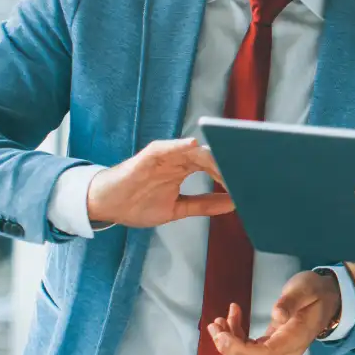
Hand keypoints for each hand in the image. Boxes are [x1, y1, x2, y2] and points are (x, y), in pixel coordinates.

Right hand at [86, 138, 232, 226]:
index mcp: (185, 170)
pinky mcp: (148, 156)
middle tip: (244, 173)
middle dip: (226, 164)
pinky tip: (193, 145)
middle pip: (208, 157)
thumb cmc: (138, 204)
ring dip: (210, 155)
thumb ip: (204, 205)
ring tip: (227, 160)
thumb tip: (232, 204)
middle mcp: (177, 160)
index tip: (248, 182)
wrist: (107, 206)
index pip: (214, 167)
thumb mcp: (177, 209)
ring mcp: (164, 157)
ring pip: (192, 150)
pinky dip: (179, 145)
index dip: (230, 174)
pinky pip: (166, 147)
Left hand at [208, 269, 341, 354]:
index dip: (238, 349)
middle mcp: (286, 352)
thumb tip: (277, 315)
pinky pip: (249, 350)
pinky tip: (232, 318)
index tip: (221, 335)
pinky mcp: (272, 347)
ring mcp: (279, 352)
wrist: (328, 298)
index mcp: (294, 340)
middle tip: (215, 325)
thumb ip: (291, 302)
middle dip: (227, 347)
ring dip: (228, 343)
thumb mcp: (305, 289)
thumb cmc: (316, 291)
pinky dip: (235, 338)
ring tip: (219, 320)